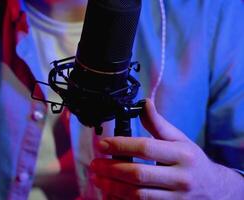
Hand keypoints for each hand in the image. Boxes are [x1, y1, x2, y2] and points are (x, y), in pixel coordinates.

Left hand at [90, 99, 243, 199]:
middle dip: (111, 169)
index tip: (102, 144)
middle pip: (138, 174)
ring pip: (137, 194)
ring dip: (112, 186)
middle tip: (94, 164)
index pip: (146, 148)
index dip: (121, 145)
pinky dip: (121, 199)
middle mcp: (180, 177)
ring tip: (97, 177)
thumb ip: (159, 124)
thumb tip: (144, 103)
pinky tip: (109, 192)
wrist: (215, 190)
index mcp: (182, 154)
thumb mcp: (180, 140)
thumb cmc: (192, 161)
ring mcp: (175, 198)